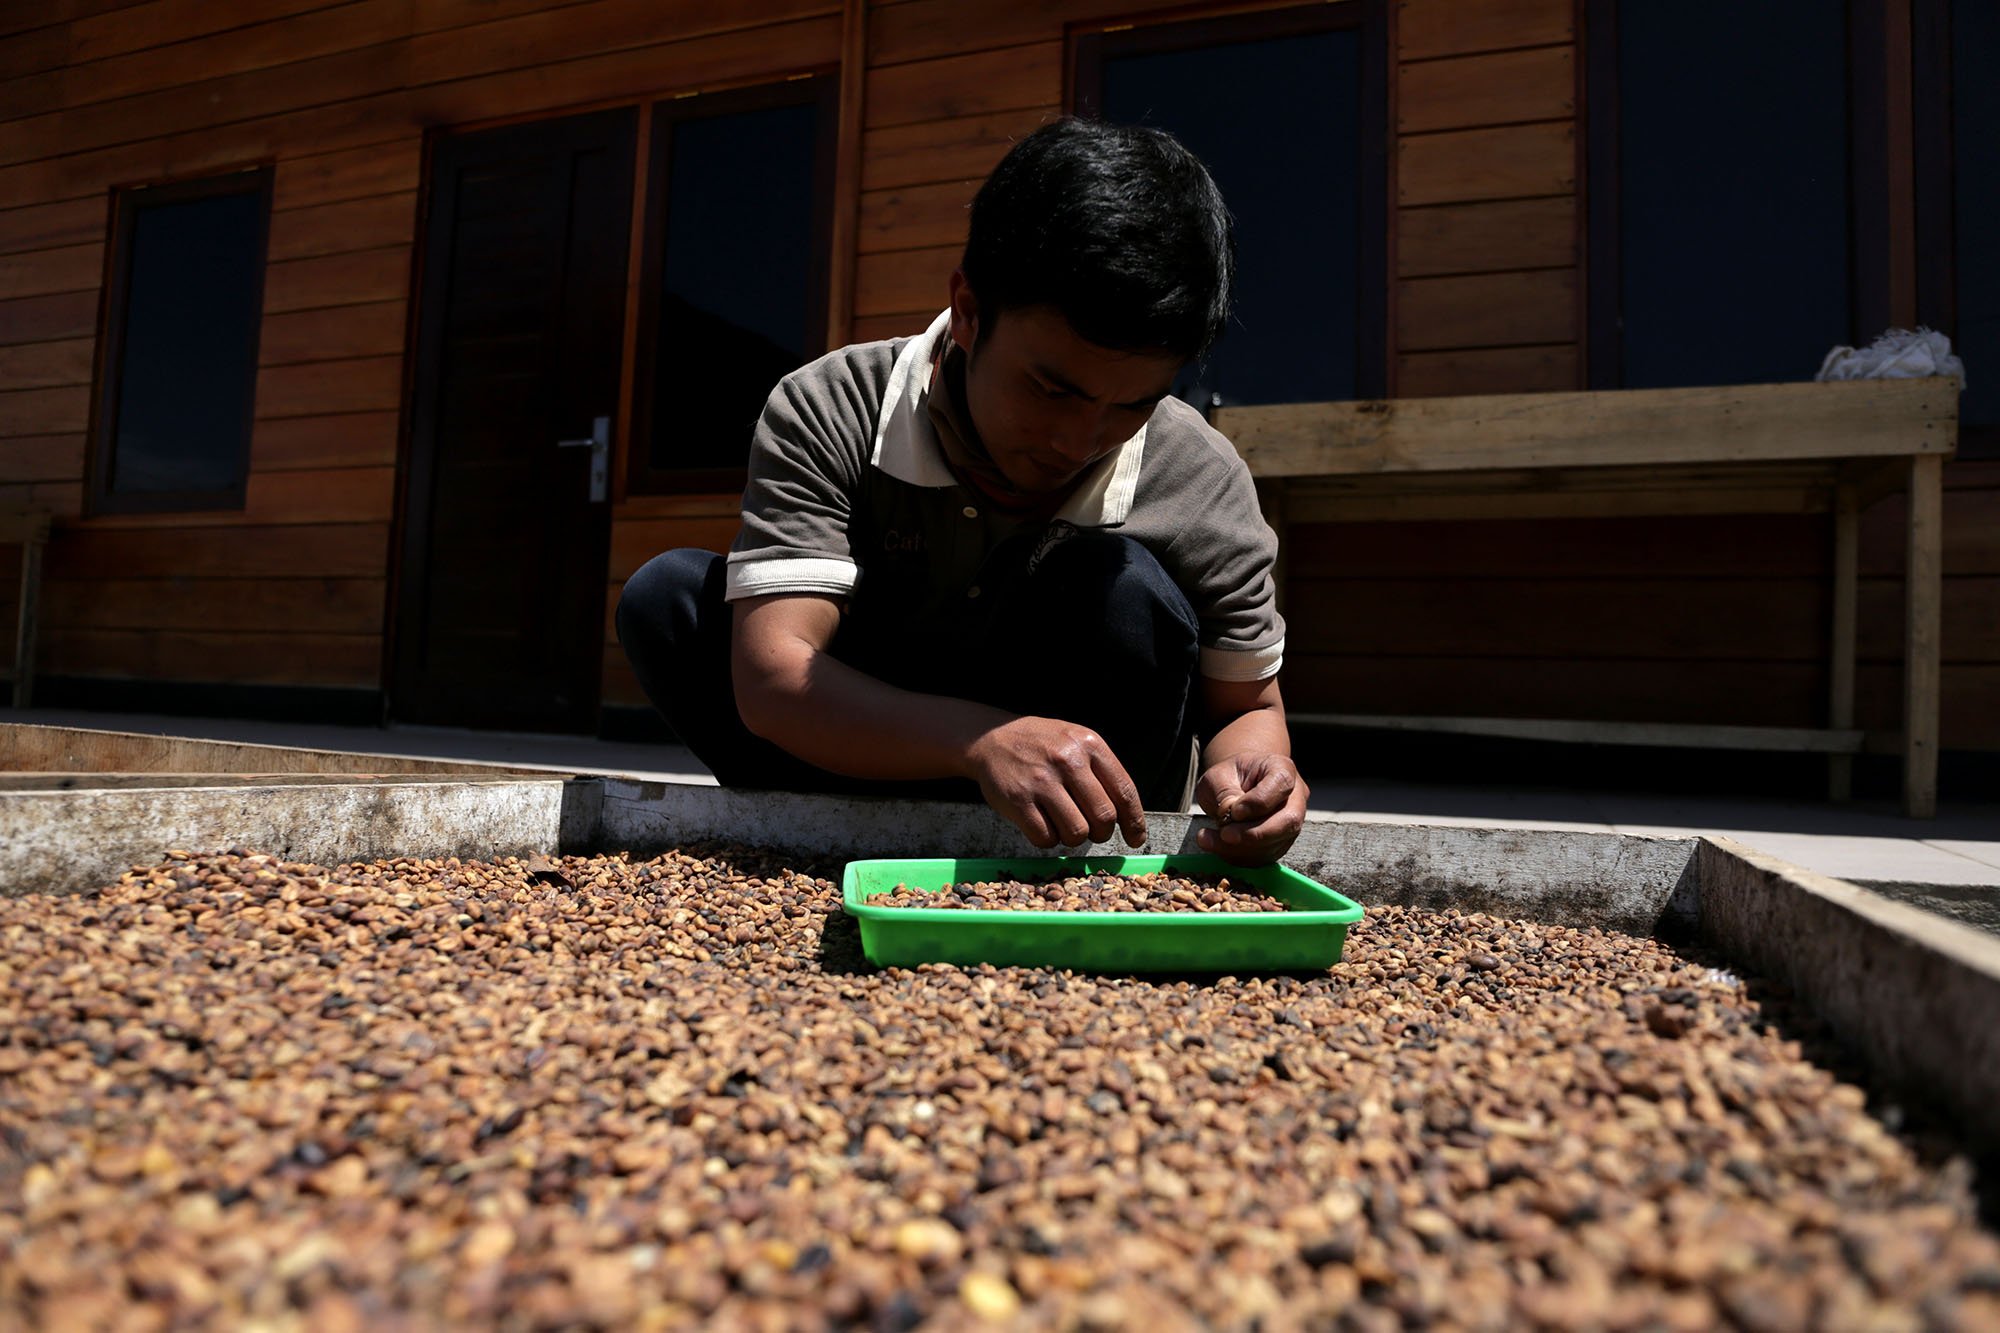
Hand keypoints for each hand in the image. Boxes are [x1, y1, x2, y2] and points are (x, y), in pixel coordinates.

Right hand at [964, 717, 1147, 848]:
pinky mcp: (1018, 800)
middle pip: (1103, 817)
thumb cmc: (1041, 745)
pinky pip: (1046, 838)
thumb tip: (1127, 815)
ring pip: (1076, 832)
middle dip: (1102, 833)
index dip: (1134, 822)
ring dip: (1074, 838)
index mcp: (1089, 745)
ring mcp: (1041, 781)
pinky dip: (1049, 840)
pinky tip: (1044, 825)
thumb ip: (1102, 771)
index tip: (1136, 839)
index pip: (1124, 791)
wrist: (992, 738)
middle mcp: (1067, 760)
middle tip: (1093, 831)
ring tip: (1064, 824)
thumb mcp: (1076, 742)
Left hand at [1194, 752, 1306, 864]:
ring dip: (1240, 849)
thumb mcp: (1219, 776)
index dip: (1257, 803)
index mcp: (1282, 769)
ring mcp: (1290, 824)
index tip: (1233, 811)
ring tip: (1208, 840)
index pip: (1281, 785)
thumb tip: (1231, 817)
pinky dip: (1238, 856)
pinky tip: (1216, 846)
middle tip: (1224, 835)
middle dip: (1253, 834)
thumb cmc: (1229, 777)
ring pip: (1275, 844)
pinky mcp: (1280, 844)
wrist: (1236, 786)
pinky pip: (1263, 857)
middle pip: (1287, 821)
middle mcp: (1294, 798)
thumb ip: (1225, 792)